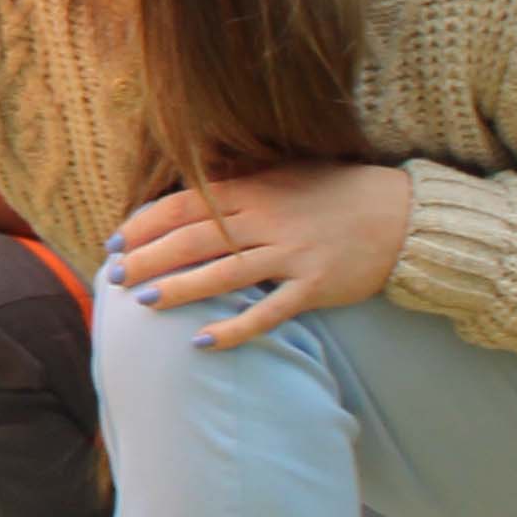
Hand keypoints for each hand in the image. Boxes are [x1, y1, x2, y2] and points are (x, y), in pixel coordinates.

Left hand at [108, 163, 413, 347]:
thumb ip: (242, 178)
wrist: (401, 215)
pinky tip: (203, 343)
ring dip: (180, 289)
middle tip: (114, 277)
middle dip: (149, 258)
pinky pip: (269, 312)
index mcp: (255, 189)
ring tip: (144, 303)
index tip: (115, 241)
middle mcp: (268, 220)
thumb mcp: (286, 173)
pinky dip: (235, 329)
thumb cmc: (336, 192)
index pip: (186, 205)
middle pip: (195, 240)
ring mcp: (292, 254)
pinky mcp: (315, 286)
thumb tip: (194, 179)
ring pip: (224, 274)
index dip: (146, 224)